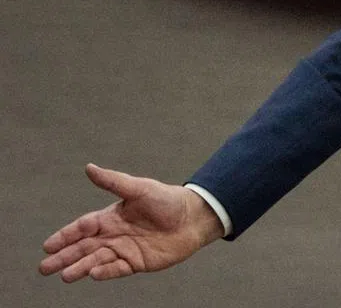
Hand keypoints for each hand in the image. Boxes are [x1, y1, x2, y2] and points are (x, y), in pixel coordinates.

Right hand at [39, 164, 223, 281]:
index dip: (66, 236)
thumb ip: (113, 181)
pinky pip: (117, 269)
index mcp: (111, 217)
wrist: (193, 217)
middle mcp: (114, 235)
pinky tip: (92, 274)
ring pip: (96, 260)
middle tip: (44, 268)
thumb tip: (89, 167)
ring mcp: (124, 250)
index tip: (48, 245)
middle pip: (83, 247)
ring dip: (80, 267)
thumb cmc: (166, 199)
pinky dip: (105, 272)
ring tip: (64, 275)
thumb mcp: (138, 188)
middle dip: (64, 257)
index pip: (82, 227)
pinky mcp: (137, 262)